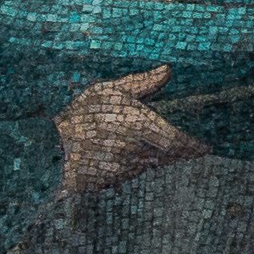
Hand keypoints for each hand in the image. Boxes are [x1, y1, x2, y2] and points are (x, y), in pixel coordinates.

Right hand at [55, 68, 207, 199]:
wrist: (49, 150)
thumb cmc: (80, 115)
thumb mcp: (109, 91)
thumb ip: (141, 84)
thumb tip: (167, 71)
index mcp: (141, 127)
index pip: (178, 142)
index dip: (193, 147)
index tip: (204, 147)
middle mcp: (138, 151)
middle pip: (167, 156)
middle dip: (178, 152)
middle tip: (186, 147)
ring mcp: (124, 170)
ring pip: (149, 164)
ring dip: (153, 156)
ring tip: (138, 141)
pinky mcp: (111, 182)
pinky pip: (130, 173)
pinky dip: (132, 164)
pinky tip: (118, 153)